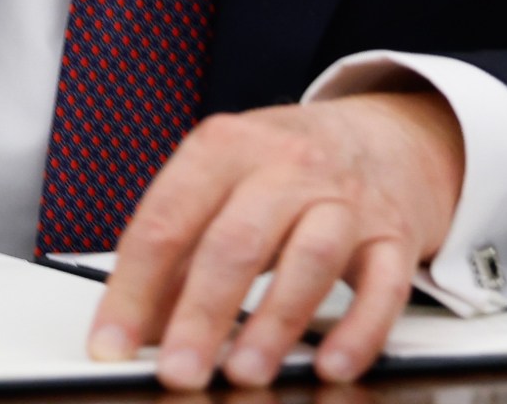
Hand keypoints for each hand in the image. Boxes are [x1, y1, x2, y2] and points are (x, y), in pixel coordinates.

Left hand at [85, 91, 463, 389]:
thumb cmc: (287, 167)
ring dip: (275, 322)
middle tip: (178, 371)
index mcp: (226, 147)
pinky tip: (331, 364)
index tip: (112, 344)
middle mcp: (287, 165)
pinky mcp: (394, 234)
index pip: (166, 219)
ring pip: (311, 256)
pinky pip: (384, 284)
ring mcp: (345, 198)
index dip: (133, 288)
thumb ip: (179, 250)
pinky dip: (360, 329)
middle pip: (236, 240)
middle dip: (202, 314)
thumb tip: (135, 326)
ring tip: (245, 372)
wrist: (386, 135)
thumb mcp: (223, 183)